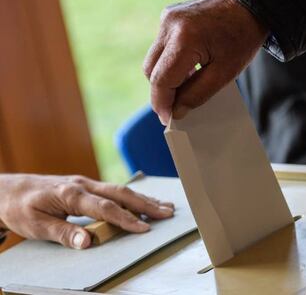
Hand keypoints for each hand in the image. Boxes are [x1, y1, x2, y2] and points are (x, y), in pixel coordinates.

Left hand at [0, 174, 173, 248]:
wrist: (9, 189)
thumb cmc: (20, 207)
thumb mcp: (36, 225)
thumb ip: (63, 232)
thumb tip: (88, 242)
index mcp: (71, 194)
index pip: (105, 208)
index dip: (127, 219)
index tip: (145, 229)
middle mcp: (83, 185)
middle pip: (121, 193)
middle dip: (146, 204)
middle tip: (168, 212)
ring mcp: (85, 183)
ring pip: (120, 189)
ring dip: (143, 198)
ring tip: (164, 205)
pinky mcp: (85, 185)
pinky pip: (113, 190)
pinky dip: (131, 196)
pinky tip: (142, 200)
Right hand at [144, 0, 267, 124]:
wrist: (248, 6)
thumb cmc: (241, 38)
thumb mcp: (224, 73)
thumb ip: (197, 94)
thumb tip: (176, 111)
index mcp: (185, 39)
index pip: (161, 79)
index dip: (162, 103)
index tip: (168, 120)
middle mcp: (169, 25)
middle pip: (151, 70)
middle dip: (162, 92)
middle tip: (176, 107)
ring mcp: (167, 18)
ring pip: (153, 60)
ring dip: (165, 78)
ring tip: (185, 86)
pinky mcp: (168, 16)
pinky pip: (160, 48)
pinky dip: (169, 63)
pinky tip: (186, 69)